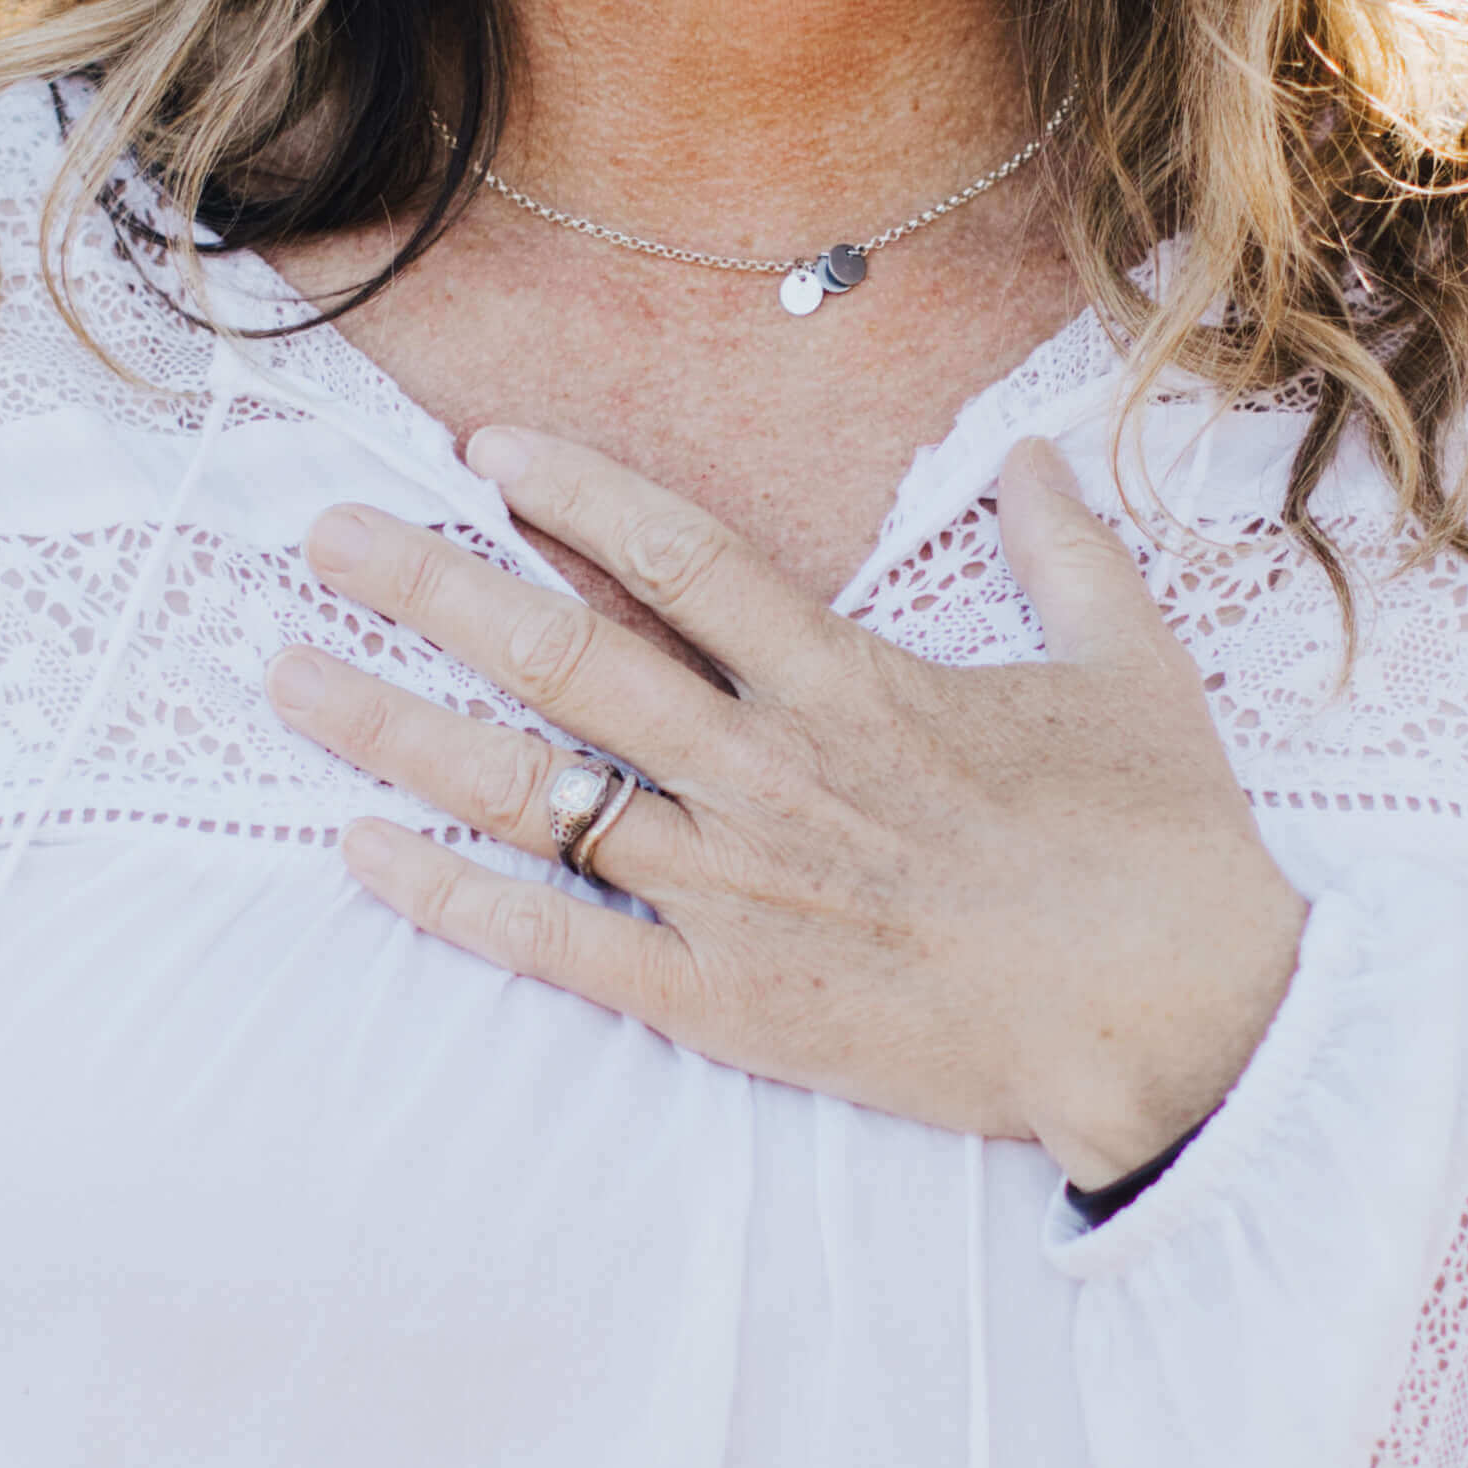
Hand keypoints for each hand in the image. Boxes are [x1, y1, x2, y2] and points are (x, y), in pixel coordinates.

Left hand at [267, 429, 1306, 1186]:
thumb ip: (1067, 554)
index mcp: (852, 683)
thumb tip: (1033, 459)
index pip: (682, 557)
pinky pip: (555, 943)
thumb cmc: (1162, 849)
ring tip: (289, 674)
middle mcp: (768, 770)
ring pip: (532, 790)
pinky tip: (356, 852)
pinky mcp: (725, 1000)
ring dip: (397, 729)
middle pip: (562, 656)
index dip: (574, 493)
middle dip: (428, 586)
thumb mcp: (1134, 669)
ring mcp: (735, 888)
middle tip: (317, 538)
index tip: (479, 445)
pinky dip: (448, 897)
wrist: (1178, 1021)